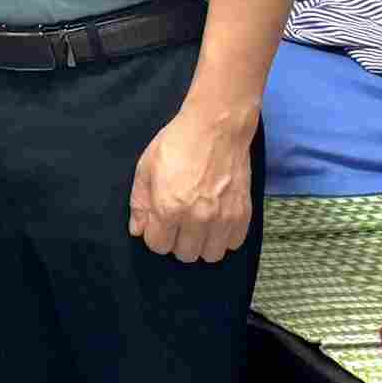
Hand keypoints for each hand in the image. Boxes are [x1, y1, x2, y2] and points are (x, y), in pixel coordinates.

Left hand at [127, 105, 254, 262]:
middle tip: (177, 223)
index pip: (159, 246)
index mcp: (169, 208)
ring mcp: (223, 218)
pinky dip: (224, 238)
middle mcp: (197, 219)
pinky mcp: (243, 213)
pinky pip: (234, 243)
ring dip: (201, 244)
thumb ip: (140, 203)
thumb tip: (138, 231)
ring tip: (197, 226)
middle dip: (176, 241)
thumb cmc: (176, 144)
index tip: (158, 223)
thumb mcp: (145, 168)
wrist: (216, 128)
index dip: (155, 235)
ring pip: (211, 254)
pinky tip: (216, 222)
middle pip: (185, 254)